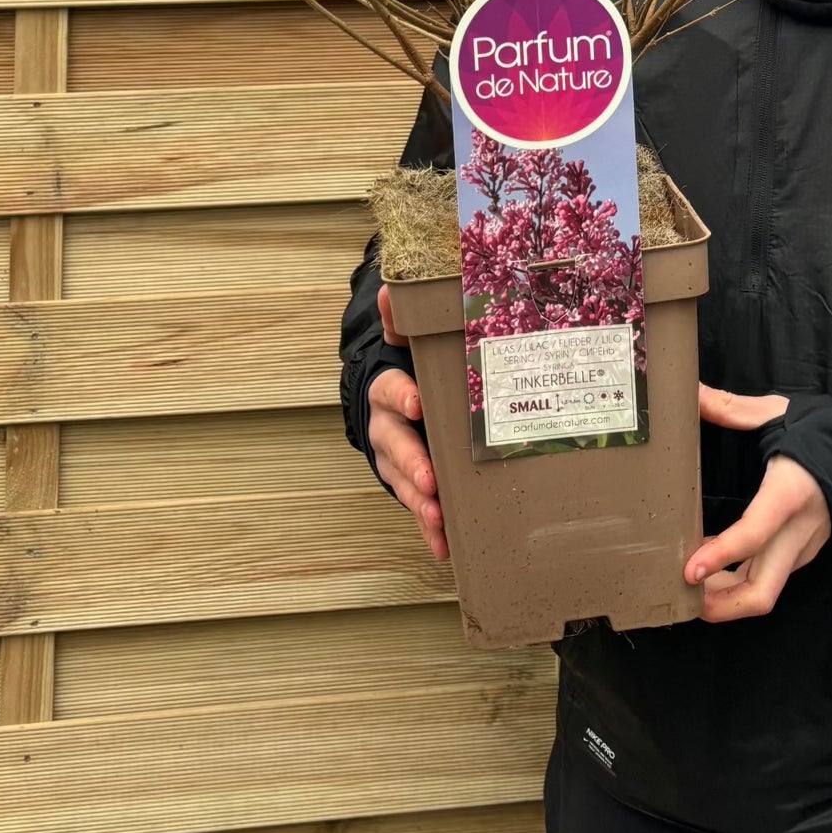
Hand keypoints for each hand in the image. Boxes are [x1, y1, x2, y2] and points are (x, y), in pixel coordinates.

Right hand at [368, 285, 447, 560]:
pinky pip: (419, 510)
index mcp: (389, 390)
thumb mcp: (407, 346)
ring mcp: (396, 461)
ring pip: (404, 482)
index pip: (391, 390)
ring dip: (420, 501)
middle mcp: (387, 428)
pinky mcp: (410, 486)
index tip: (419, 405)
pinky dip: (429, 529)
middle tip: (431, 479)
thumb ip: (402, 322)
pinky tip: (445, 545)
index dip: (403, 398)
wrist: (393, 404)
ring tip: (438, 516)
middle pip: (395, 445)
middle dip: (412, 463)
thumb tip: (393, 287)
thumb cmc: (413, 373)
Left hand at [686, 383, 831, 621]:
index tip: (689, 569)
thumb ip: (731, 407)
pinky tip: (712, 568)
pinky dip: (738, 581)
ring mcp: (803, 548)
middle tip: (681, 594)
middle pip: (762, 592)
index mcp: (789, 493)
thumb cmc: (821, 432)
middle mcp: (798, 531)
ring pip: (765, 592)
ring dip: (725, 599)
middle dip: (719, 605)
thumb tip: (692, 393)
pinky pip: (769, 577)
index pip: (755, 534)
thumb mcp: (777, 414)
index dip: (720, 555)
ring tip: (689, 586)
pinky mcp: (802, 553)